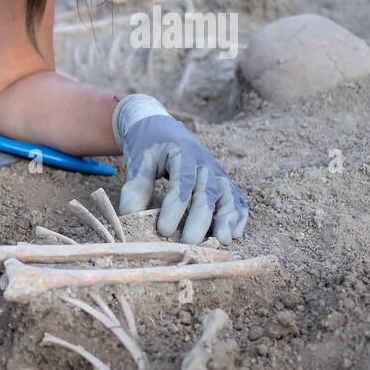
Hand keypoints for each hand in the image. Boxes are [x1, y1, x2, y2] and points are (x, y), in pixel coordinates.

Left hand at [114, 94, 247, 244]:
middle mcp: (205, 163)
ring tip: (221, 241)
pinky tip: (234, 235)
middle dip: (200, 219)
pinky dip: (238, 216)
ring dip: (226, 219)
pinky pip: (236, 198)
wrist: (161, 128)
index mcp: (183, 153)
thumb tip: (131, 218)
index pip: (182, 182)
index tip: (163, 230)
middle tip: (188, 242)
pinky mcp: (223, 182)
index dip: (175, 207)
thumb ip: (136, 186)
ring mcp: (217, 172)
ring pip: (227, 195)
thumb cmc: (148, 146)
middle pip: (207, 191)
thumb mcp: (139, 160)